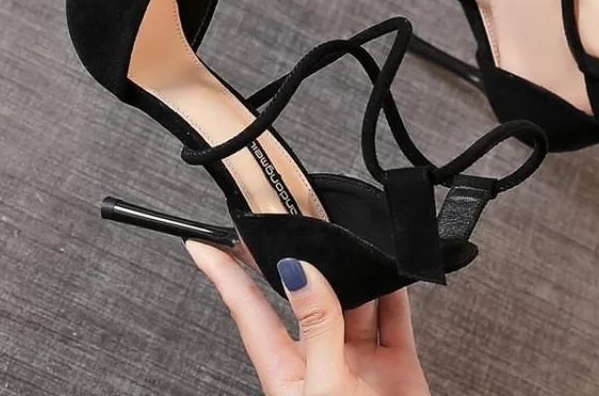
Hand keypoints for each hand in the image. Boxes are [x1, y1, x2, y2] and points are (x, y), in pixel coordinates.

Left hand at [186, 241, 430, 395]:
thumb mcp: (325, 389)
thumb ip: (317, 328)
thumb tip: (299, 274)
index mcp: (286, 373)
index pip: (247, 311)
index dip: (223, 275)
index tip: (203, 242)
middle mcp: (321, 361)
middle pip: (307, 296)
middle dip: (304, 260)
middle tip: (299, 220)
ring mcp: (358, 363)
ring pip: (355, 300)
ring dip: (356, 271)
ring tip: (353, 240)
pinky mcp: (395, 366)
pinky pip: (395, 317)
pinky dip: (395, 290)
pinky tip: (391, 268)